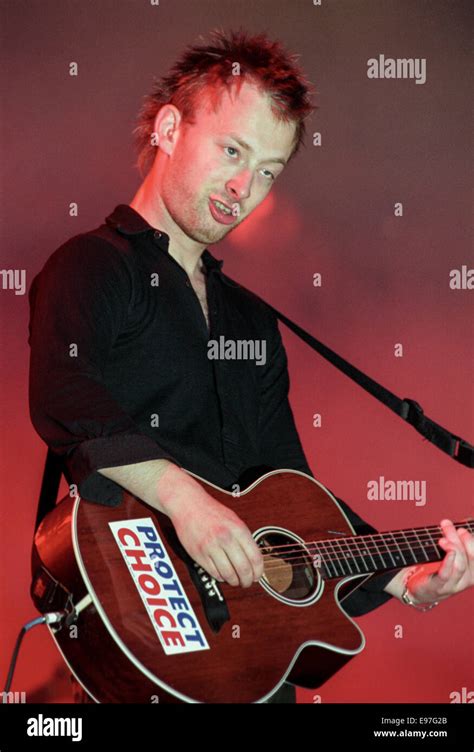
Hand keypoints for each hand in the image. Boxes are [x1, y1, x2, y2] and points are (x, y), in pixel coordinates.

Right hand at [157, 465, 263, 587]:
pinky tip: (223, 574)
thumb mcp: (234, 519)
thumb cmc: (211, 511)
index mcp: (237, 528)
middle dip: (247, 580)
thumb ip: (244, 538)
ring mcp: (211, 547)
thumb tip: (254, 559)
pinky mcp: (198, 554)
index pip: (255, 557)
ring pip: (228, 574)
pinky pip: (214, 573)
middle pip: (243, 569)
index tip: (257, 576)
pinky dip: (221, 577)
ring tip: (235, 580)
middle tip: (247, 582)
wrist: (188, 503)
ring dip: (234, 581)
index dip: (258, 571)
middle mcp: (225, 538)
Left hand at [406, 519, 473, 603]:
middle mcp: (466, 580)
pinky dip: (449, 562)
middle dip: (460, 539)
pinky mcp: (438, 587)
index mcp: (471, 572)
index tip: (461, 528)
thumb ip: (456, 541)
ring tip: (442, 538)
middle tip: (446, 525)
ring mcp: (453, 586)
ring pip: (459, 565)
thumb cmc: (435, 568)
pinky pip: (447, 575)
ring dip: (453, 547)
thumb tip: (461, 521)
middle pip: (469, 557)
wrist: (417, 589)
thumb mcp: (449, 555)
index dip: (471, 541)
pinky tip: (448, 552)